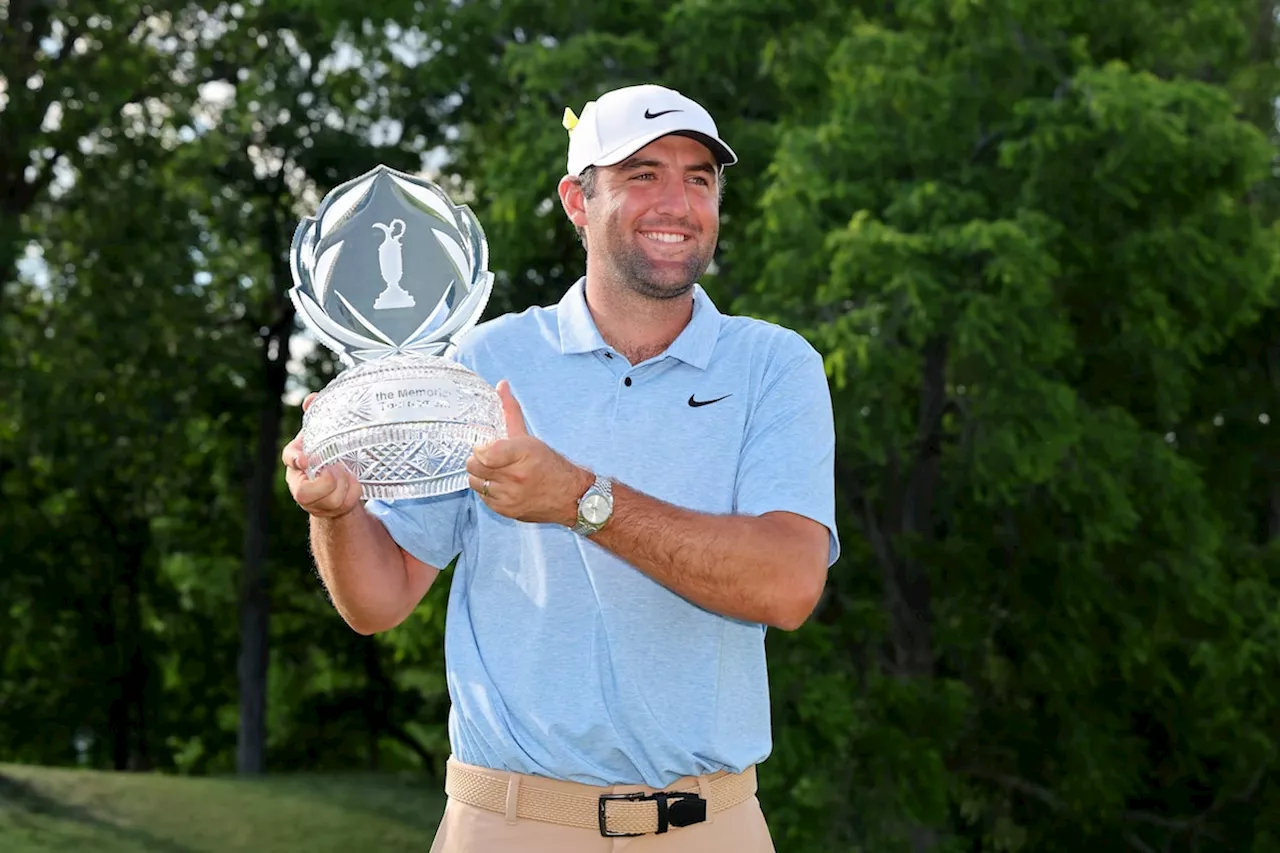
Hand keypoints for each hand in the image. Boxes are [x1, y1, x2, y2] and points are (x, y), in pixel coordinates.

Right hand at [283, 392, 363, 518]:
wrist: (337, 478)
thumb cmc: (325, 452)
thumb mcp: (322, 434)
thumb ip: (317, 417)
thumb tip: (312, 399)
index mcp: (296, 459)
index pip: (290, 459)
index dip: (297, 460)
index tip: (307, 459)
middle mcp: (300, 482)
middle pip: (305, 492)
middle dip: (327, 482)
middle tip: (339, 469)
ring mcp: (313, 501)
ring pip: (329, 501)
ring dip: (345, 486)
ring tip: (350, 474)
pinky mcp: (329, 510)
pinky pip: (344, 505)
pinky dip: (354, 494)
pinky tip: (355, 484)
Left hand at [466, 380, 591, 525]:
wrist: (570, 497)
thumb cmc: (550, 465)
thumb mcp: (530, 438)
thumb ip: (511, 412)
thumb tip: (501, 385)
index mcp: (523, 453)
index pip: (484, 451)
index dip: (480, 448)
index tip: (485, 446)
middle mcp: (516, 476)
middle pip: (474, 466)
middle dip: (478, 460)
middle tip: (488, 458)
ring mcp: (510, 496)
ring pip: (475, 482)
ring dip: (481, 476)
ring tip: (494, 472)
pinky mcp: (507, 511)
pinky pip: (483, 498)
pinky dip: (488, 490)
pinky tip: (501, 485)